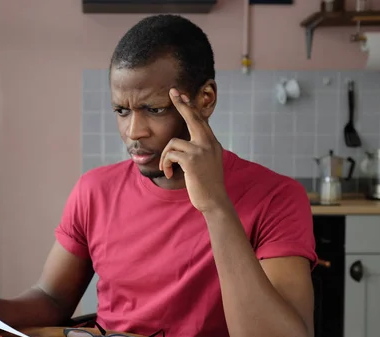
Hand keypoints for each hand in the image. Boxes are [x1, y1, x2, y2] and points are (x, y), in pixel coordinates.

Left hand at [159, 88, 228, 213]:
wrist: (214, 201)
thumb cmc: (206, 185)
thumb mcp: (205, 164)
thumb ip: (198, 150)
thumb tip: (182, 142)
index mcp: (212, 143)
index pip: (200, 120)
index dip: (190, 107)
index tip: (182, 95)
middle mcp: (209, 143)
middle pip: (193, 118)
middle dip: (181, 104)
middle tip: (172, 92)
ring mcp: (201, 150)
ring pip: (173, 143)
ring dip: (165, 156)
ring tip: (167, 168)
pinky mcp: (192, 160)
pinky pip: (170, 154)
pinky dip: (165, 163)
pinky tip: (168, 173)